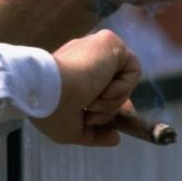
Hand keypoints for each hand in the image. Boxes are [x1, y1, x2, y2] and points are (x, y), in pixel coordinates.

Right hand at [33, 30, 141, 146]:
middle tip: (93, 115)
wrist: (49, 93)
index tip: (112, 123)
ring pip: (123, 80)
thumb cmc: (52, 112)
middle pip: (115, 84)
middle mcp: (84, 57)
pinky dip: (122, 88)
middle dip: (113, 107)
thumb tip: (115, 138)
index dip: (111, 105)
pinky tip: (101, 90)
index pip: (101, 85)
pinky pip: (132, 69)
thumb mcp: (72, 131)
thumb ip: (94, 135)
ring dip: (112, 101)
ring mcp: (96, 48)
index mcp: (71, 73)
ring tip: (91, 104)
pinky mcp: (109, 41)